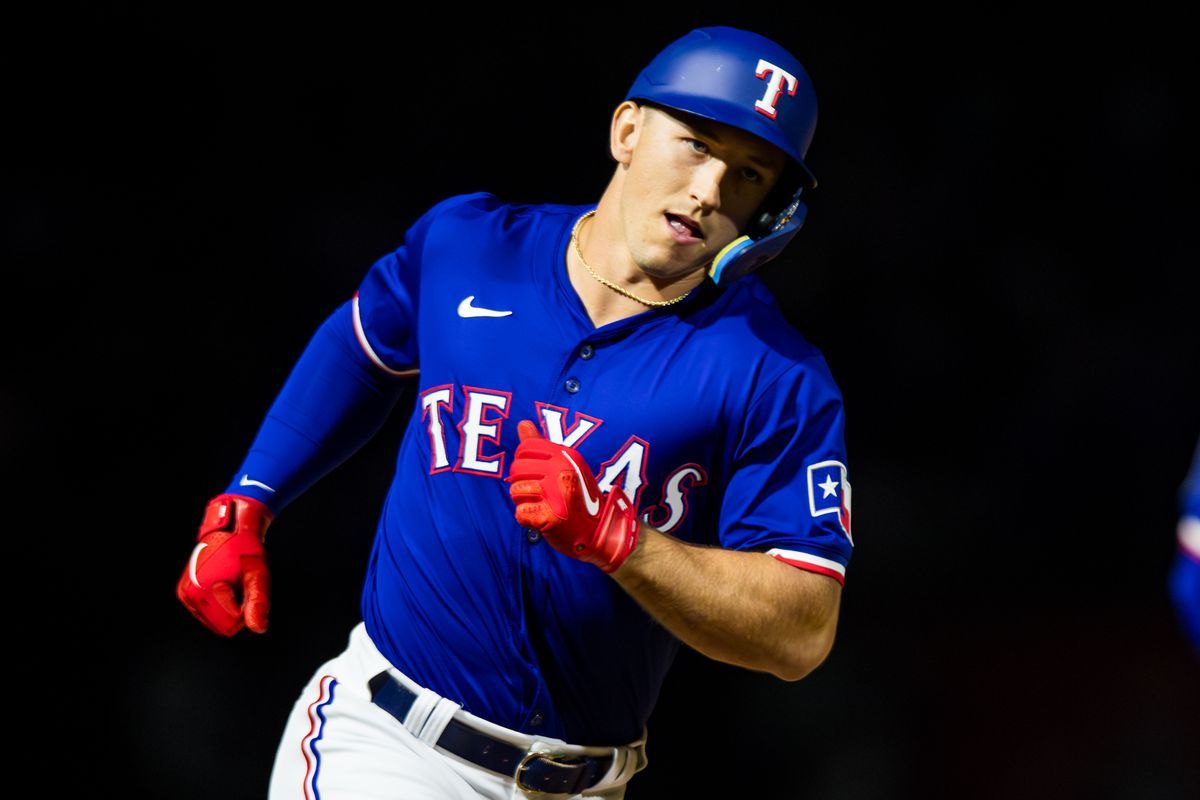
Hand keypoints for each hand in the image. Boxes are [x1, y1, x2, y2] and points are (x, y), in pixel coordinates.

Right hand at [176, 494, 273, 635]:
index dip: (244, 610)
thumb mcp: (257, 576)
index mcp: (200, 591)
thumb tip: (258, 629)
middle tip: (238, 583)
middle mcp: (187, 594)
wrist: (232, 531)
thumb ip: (258, 603)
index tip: (244, 586)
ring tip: (230, 581)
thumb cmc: (246, 551)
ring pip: (213, 620)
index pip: (229, 626)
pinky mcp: (185, 593)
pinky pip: (207, 613)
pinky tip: (223, 583)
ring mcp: (184, 594)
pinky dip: (219, 602)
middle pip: (219, 625)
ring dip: (227, 605)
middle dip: (235, 609)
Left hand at [505, 419, 639, 572]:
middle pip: (516, 469)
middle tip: (540, 494)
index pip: (525, 448)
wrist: (598, 532)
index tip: (535, 474)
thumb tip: (522, 423)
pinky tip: (542, 518)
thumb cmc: (577, 498)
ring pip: (515, 491)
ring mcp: (557, 494)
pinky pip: (520, 513)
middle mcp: (562, 471)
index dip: (523, 462)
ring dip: (523, 501)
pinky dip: (527, 519)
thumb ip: (540, 445)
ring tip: (542, 505)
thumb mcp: (565, 465)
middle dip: (521, 482)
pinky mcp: (551, 517)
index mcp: (566, 456)